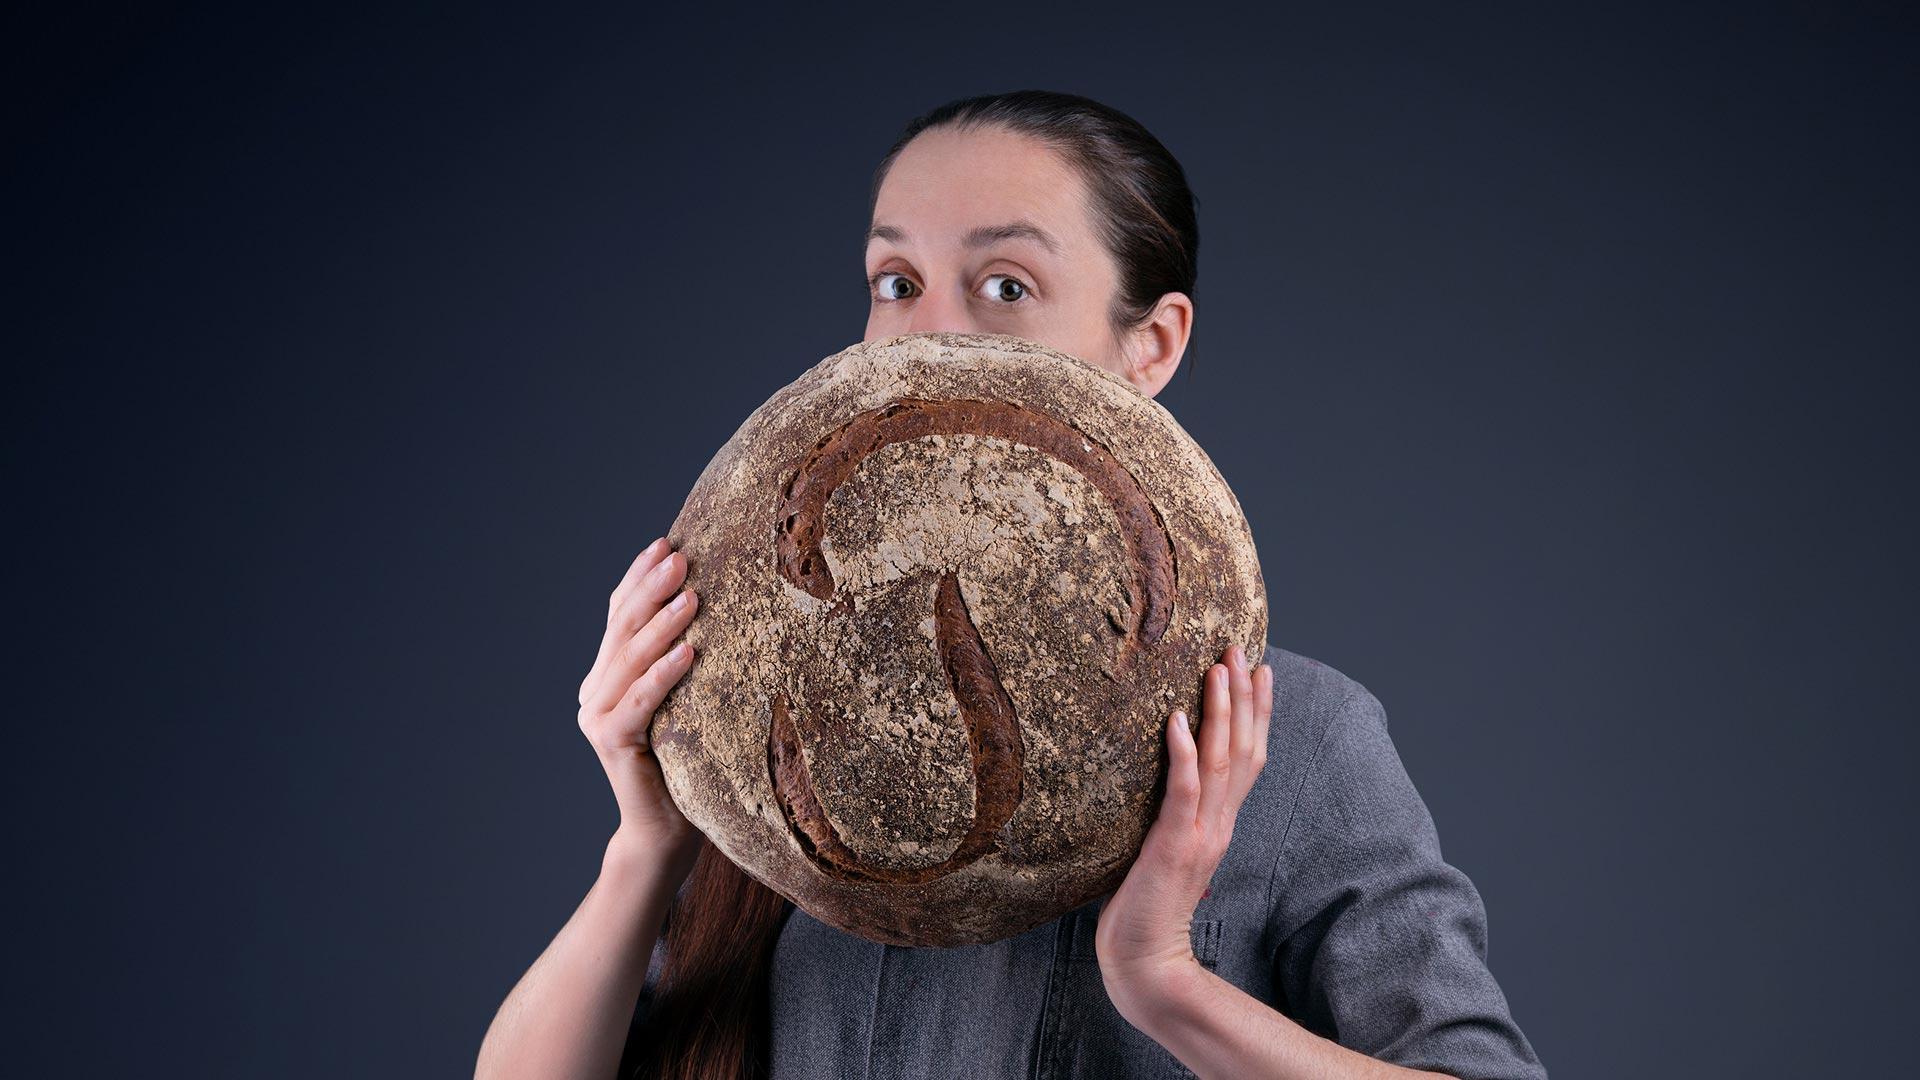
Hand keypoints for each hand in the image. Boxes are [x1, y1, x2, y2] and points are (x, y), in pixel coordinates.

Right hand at [576, 535, 704, 878]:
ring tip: (693, 594)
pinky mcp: (611, 743)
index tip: (666, 541)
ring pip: (630, 659)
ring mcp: (596, 717)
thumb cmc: (690, 761)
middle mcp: (593, 690)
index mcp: (607, 674)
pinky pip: (640, 701)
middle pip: (623, 627)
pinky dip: (663, 674)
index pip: (619, 613)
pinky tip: (689, 651)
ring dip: (662, 623)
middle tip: (681, 556)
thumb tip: (717, 602)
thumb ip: (682, 660)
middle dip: (652, 587)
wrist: (668, 831)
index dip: (640, 576)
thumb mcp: (689, 700)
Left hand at [1095, 644, 1272, 1017]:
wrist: (1144, 961)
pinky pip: (1182, 792)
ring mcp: (1200, 834)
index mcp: (1220, 823)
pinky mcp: (1173, 846)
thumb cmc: (1146, 908)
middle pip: (1243, 750)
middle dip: (1245, 697)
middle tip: (1244, 650)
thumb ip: (1180, 823)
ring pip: (1219, 762)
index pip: (1248, 758)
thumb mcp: (1170, 853)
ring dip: (1220, 712)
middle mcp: (1219, 824)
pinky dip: (1183, 754)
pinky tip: (1178, 720)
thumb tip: (1174, 793)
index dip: (1257, 713)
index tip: (1262, 671)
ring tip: (1218, 669)